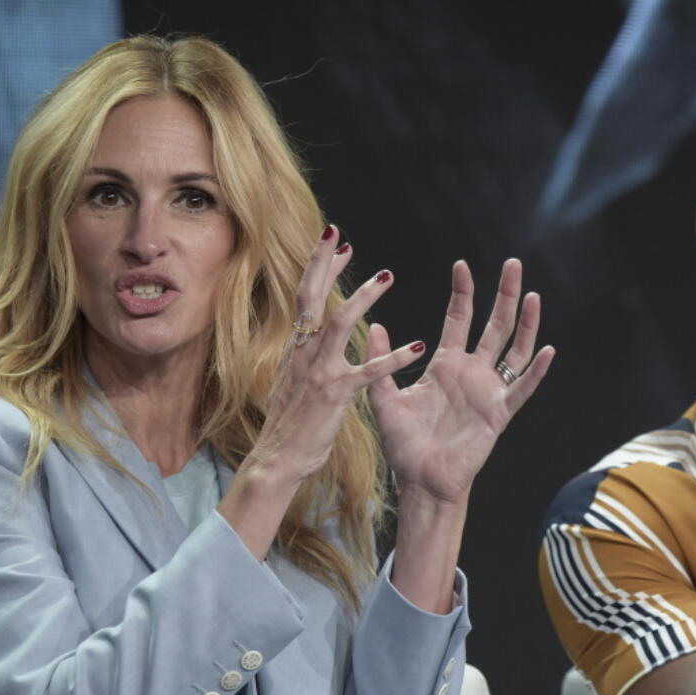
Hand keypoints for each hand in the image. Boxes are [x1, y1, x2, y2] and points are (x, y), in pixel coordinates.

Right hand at [221, 228, 424, 555]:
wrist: (277, 459)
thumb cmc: (289, 425)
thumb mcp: (291, 381)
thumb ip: (302, 356)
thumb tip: (308, 335)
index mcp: (295, 348)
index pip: (304, 297)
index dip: (318, 267)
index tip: (337, 243)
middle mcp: (303, 353)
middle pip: (310, 297)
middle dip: (322, 262)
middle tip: (339, 235)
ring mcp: (318, 371)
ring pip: (337, 322)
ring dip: (362, 297)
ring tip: (387, 276)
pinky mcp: (336, 394)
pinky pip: (369, 372)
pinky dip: (395, 358)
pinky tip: (418, 347)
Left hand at [367, 258, 554, 507]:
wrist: (421, 480)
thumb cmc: (405, 444)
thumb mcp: (385, 398)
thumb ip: (381, 362)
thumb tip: (372, 325)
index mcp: (446, 365)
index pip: (459, 319)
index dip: (463, 293)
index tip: (462, 265)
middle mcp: (472, 372)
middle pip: (495, 325)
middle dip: (504, 294)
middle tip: (513, 263)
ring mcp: (489, 391)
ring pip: (514, 349)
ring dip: (525, 323)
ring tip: (532, 295)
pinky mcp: (499, 414)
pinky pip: (522, 389)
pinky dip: (535, 371)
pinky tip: (546, 351)